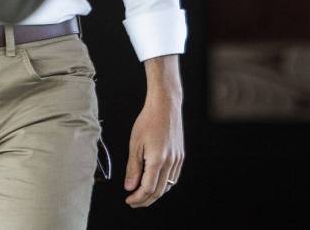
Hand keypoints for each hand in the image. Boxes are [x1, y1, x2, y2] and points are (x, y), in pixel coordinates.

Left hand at [124, 55, 183, 207]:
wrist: (165, 106)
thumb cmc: (148, 120)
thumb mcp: (135, 144)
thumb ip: (133, 167)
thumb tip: (129, 186)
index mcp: (157, 159)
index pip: (148, 188)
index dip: (138, 198)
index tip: (129, 200)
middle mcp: (170, 162)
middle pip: (159, 191)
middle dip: (145, 200)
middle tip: (134, 202)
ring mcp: (177, 160)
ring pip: (167, 186)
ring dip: (155, 193)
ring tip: (142, 194)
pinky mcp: (181, 156)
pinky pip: (173, 177)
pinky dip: (163, 184)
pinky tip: (155, 183)